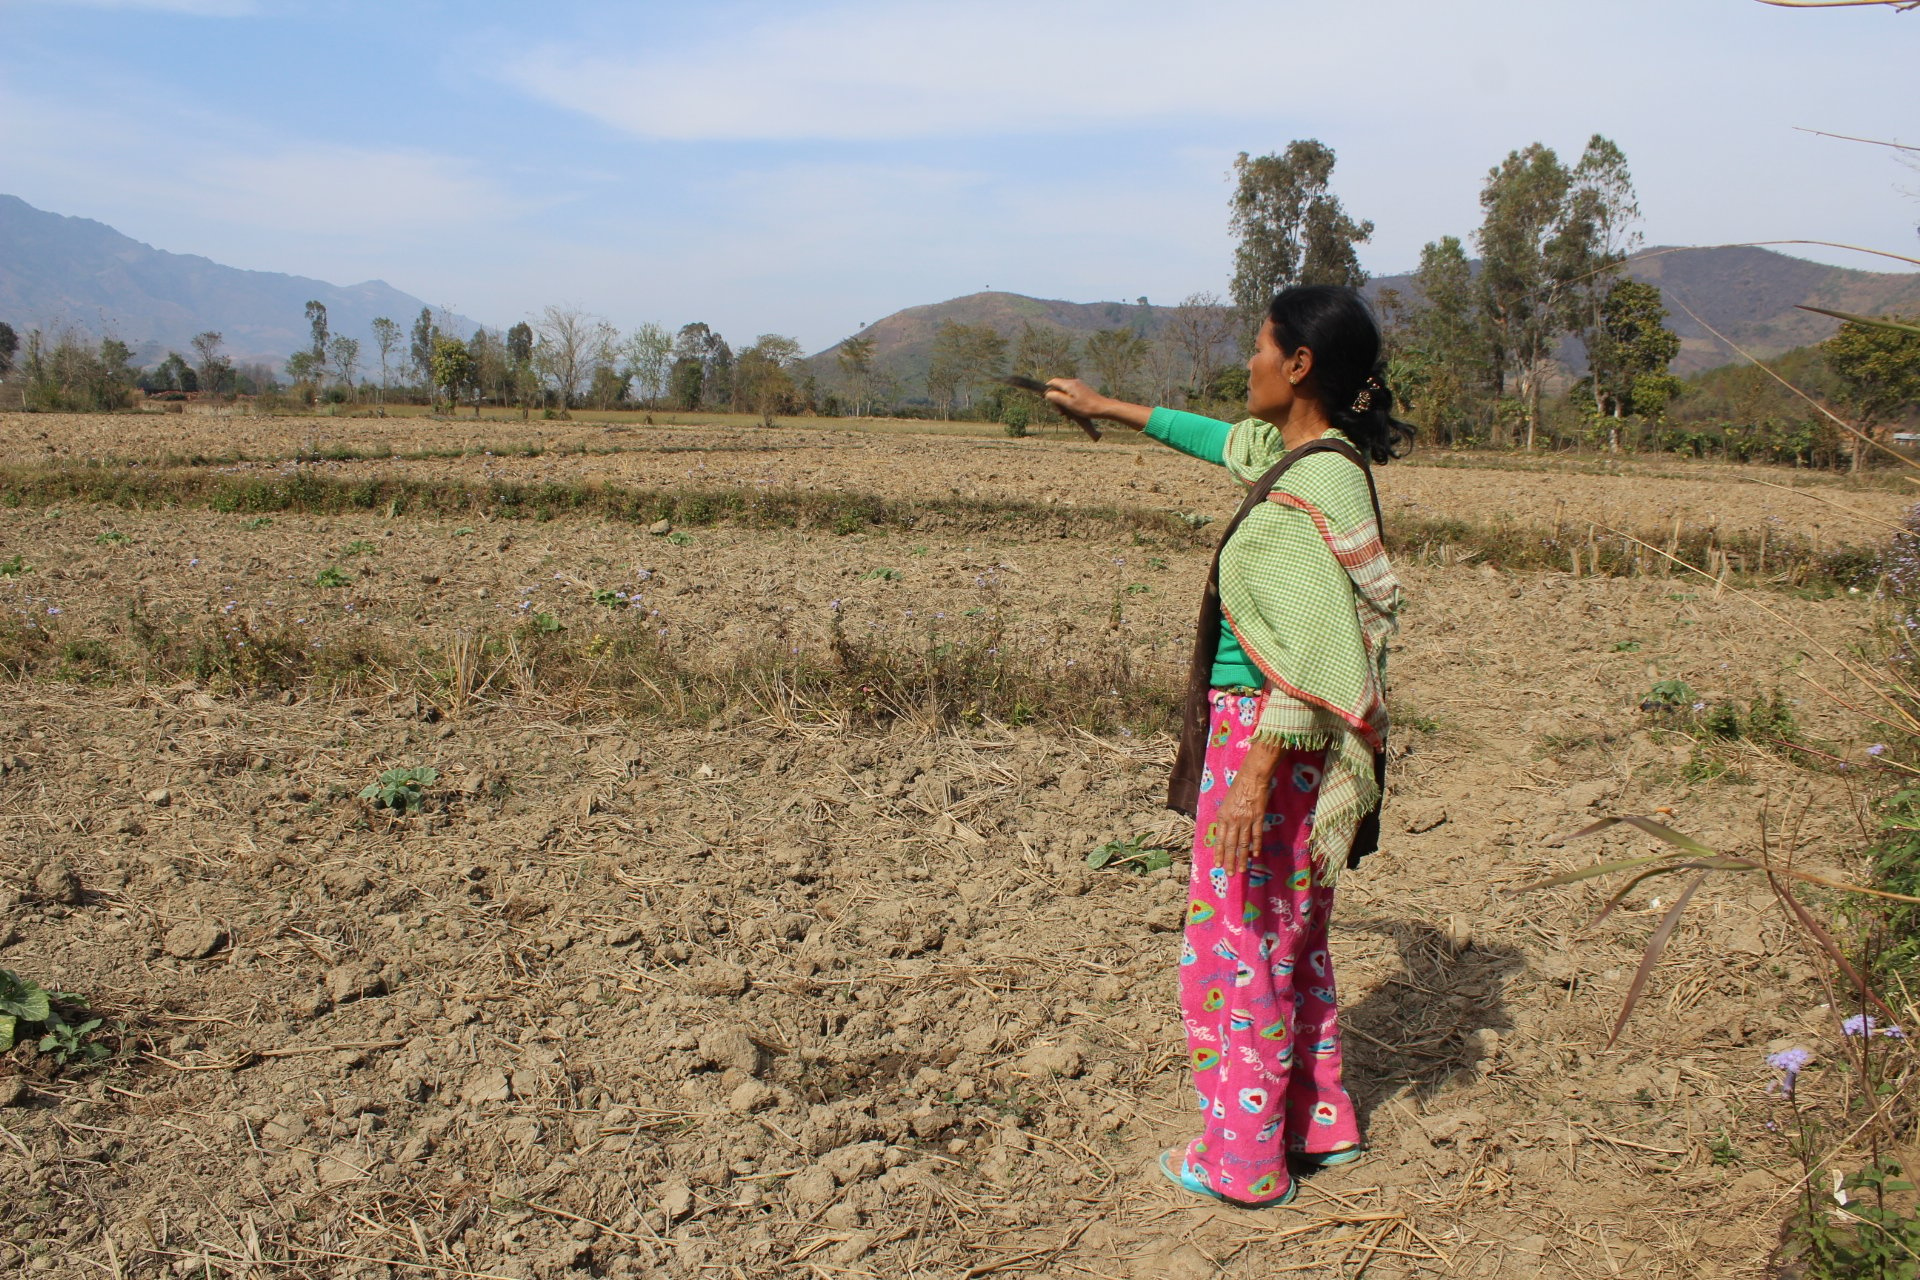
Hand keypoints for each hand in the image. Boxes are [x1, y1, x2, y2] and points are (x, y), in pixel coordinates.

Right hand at [1045, 379, 1150, 430]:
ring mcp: (1079, 386)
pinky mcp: (1083, 391)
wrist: (1103, 408)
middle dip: (1057, 400)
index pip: (1053, 382)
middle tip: (1060, 412)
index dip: (1048, 389)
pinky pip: (1072, 395)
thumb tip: (1047, 394)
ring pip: (1066, 393)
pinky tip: (1073, 413)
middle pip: (1059, 388)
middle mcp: (1074, 382)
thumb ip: (1056, 398)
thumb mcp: (1069, 404)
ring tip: (1067, 416)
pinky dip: (1070, 403)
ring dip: (1064, 404)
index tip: (1046, 399)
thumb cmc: (1086, 407)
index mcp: (1069, 384)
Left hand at [1213, 739, 1281, 876]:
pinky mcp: (1258, 818)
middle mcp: (1232, 820)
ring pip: (1243, 843)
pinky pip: (1256, 835)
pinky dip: (1256, 846)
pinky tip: (1255, 856)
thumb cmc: (1238, 788)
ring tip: (1240, 870)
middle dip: (1229, 860)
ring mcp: (1246, 820)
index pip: (1219, 839)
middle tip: (1229, 873)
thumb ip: (1225, 818)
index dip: (1219, 853)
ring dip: (1241, 858)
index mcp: (1222, 816)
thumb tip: (1224, 832)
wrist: (1252, 777)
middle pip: (1230, 845)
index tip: (1218, 864)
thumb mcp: (1226, 803)